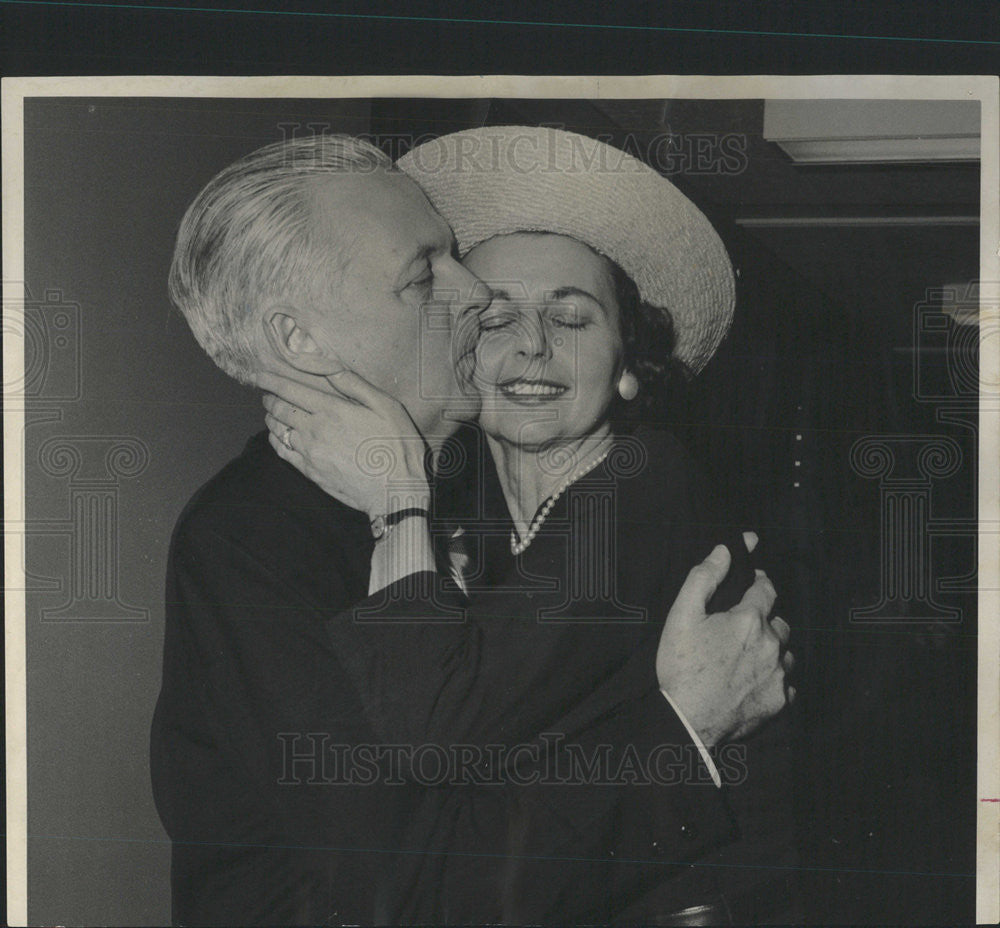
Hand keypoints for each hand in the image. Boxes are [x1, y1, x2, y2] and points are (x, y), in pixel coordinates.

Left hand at [257, 370, 430, 519]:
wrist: (394, 491)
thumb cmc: (396, 446)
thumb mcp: (385, 406)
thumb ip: (356, 385)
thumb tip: (331, 368)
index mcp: (332, 410)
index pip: (291, 391)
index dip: (272, 381)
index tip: (260, 375)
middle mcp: (314, 430)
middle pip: (280, 409)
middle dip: (270, 398)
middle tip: (267, 392)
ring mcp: (310, 453)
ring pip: (278, 430)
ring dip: (271, 417)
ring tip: (271, 412)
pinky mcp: (310, 472)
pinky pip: (283, 452)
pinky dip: (275, 439)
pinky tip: (277, 435)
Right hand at [656, 532, 793, 747]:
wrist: (688, 721)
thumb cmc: (681, 667)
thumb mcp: (682, 615)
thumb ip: (705, 577)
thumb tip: (724, 549)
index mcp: (749, 620)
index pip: (766, 588)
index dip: (758, 582)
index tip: (752, 583)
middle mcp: (772, 645)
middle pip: (779, 622)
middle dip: (764, 620)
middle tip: (741, 629)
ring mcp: (778, 675)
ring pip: (785, 653)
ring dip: (772, 650)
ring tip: (747, 657)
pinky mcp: (780, 702)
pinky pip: (786, 683)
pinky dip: (774, 679)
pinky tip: (753, 681)